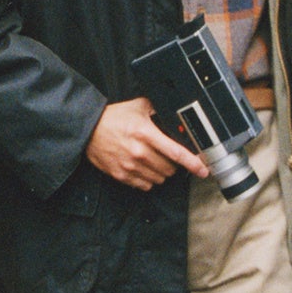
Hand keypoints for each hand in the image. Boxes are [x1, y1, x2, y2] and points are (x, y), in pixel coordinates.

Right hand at [84, 97, 209, 191]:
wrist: (87, 129)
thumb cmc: (112, 118)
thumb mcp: (137, 107)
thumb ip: (157, 108)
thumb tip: (174, 109)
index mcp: (145, 133)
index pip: (176, 152)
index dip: (193, 163)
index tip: (204, 169)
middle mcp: (139, 152)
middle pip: (170, 168)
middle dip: (174, 164)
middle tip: (168, 157)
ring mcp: (130, 166)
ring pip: (159, 178)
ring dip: (162, 173)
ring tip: (154, 162)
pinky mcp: (122, 175)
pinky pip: (145, 185)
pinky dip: (149, 180)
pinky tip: (144, 170)